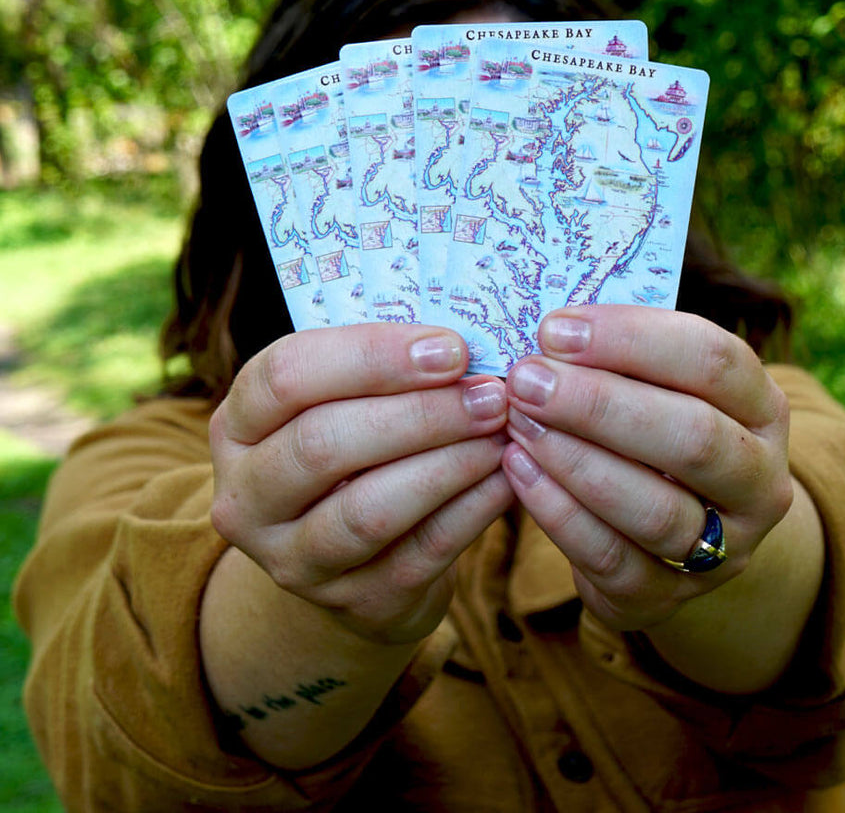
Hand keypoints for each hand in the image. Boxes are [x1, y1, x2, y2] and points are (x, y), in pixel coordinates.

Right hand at [209, 323, 512, 644]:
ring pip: (371, 509)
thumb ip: (380, 371)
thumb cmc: (355, 454)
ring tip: (502, 430)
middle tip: (491, 393)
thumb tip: (460, 341)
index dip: (371, 356)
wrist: (353, 563)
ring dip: (449, 462)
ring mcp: (294, 561)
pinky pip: (422, 552)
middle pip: (324, 444)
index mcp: (237, 426)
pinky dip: (473, 508)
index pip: (286, 376)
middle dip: (420, 412)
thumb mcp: (340, 405)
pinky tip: (508, 476)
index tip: (450, 348)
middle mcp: (247, 498)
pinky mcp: (356, 603)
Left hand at [501, 306, 792, 633]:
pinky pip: (610, 557)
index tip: (555, 328)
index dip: (633, 338)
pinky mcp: (667, 597)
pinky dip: (557, 511)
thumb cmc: (653, 428)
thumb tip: (549, 326)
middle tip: (527, 379)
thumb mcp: (659, 386)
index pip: (715, 360)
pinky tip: (517, 467)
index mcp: (763, 407)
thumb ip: (621, 356)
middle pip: (693, 438)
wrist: (673, 534)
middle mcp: (760, 480)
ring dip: (575, 459)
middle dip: (598, 404)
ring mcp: (723, 549)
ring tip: (517, 421)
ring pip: (655, 508)